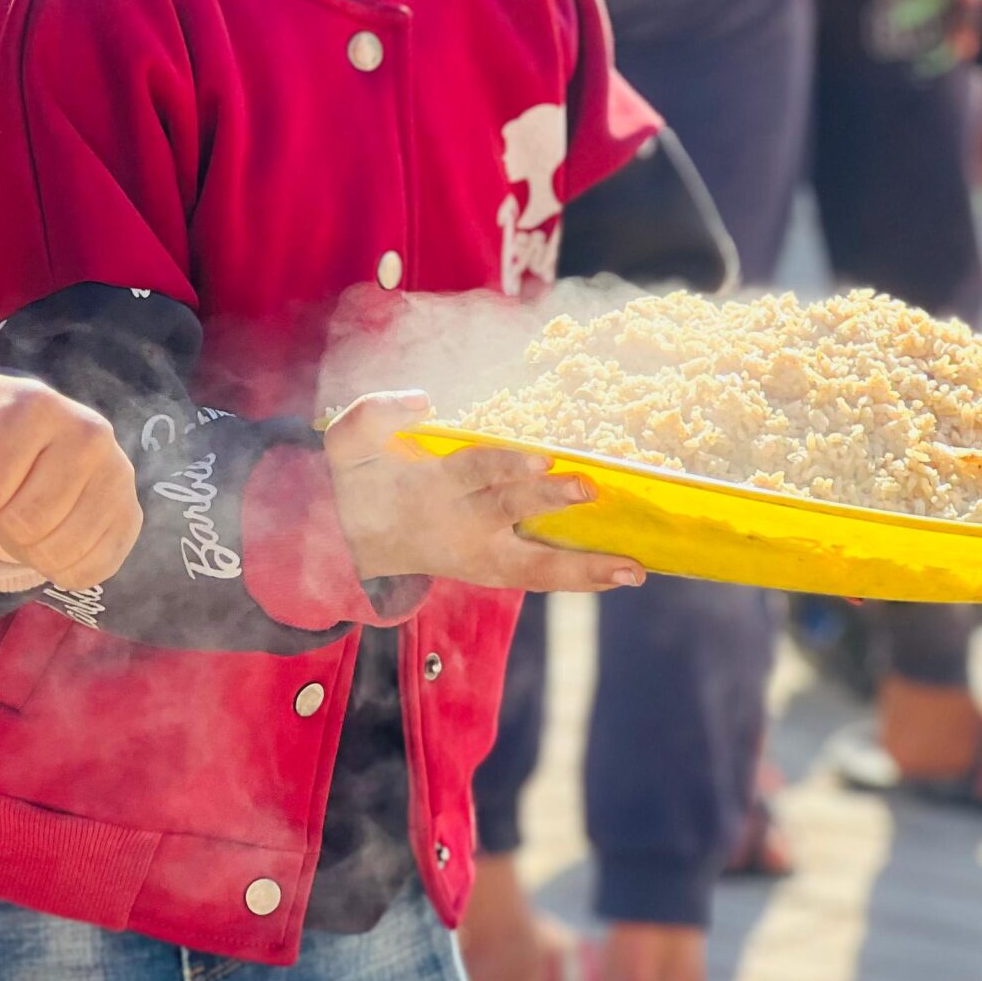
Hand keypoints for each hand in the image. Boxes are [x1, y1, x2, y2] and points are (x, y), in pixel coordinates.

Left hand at [0, 226, 141, 589]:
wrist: (5, 465)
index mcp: (38, 401)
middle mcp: (92, 433)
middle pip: (17, 527)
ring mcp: (120, 478)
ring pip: (51, 554)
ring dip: (21, 544)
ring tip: (19, 504)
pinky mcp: (132, 520)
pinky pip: (84, 569)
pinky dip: (56, 562)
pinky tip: (51, 526)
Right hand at [323, 392, 645, 591]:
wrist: (350, 543)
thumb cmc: (360, 481)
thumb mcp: (348, 442)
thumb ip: (375, 415)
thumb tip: (422, 400)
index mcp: (429, 489)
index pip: (472, 473)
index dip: (505, 466)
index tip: (542, 458)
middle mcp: (459, 526)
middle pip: (509, 515)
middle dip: (550, 504)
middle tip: (589, 490)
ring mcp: (477, 556)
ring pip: (533, 566)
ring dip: (584, 569)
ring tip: (633, 570)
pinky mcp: (491, 571)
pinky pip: (537, 578)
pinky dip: (579, 579)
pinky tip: (622, 574)